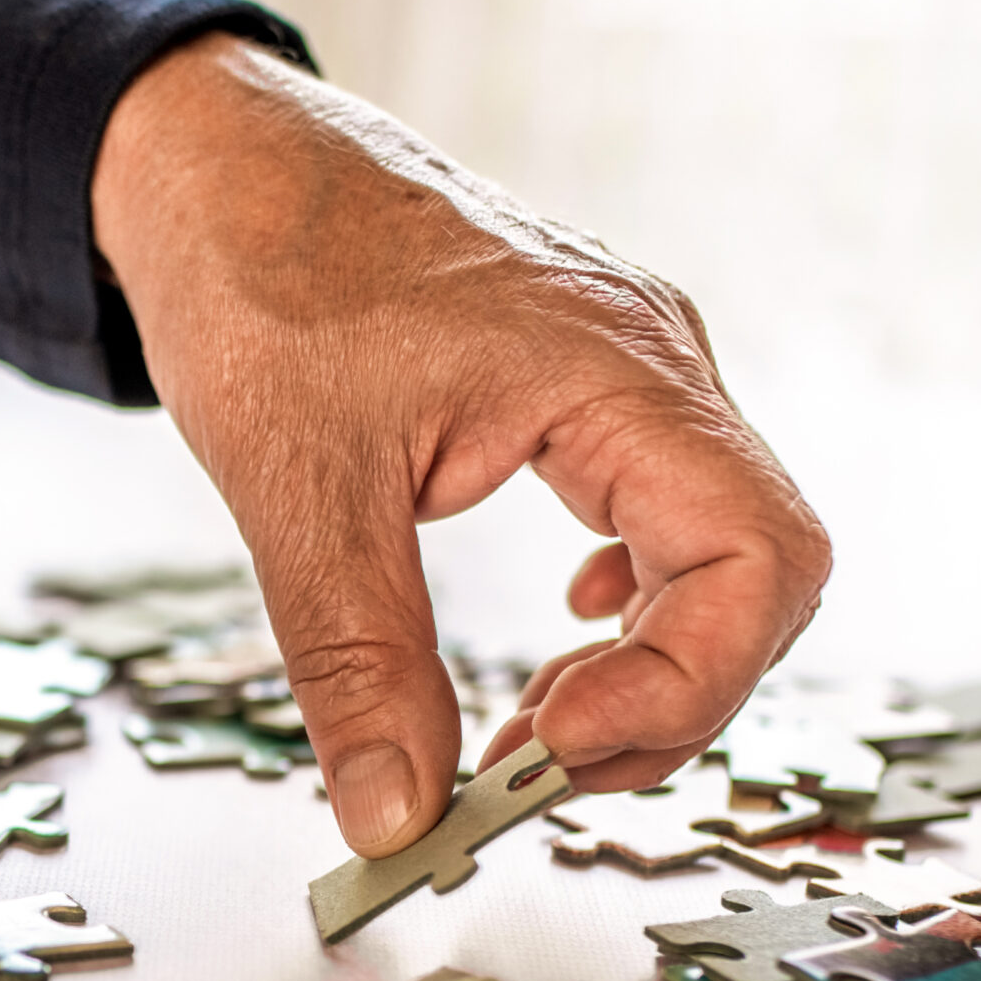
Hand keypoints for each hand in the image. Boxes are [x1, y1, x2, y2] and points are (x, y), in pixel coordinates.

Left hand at [92, 34, 828, 855]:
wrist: (223, 170)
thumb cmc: (262, 268)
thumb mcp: (296, 484)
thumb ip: (355, 659)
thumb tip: (396, 810)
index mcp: (617, 370)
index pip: (758, 558)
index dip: (681, 684)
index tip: (548, 749)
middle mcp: (654, 368)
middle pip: (758, 578)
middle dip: (659, 703)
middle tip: (522, 776)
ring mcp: (630, 379)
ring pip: (716, 559)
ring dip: (639, 671)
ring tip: (520, 736)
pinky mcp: (588, 397)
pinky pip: (664, 521)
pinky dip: (623, 612)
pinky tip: (554, 641)